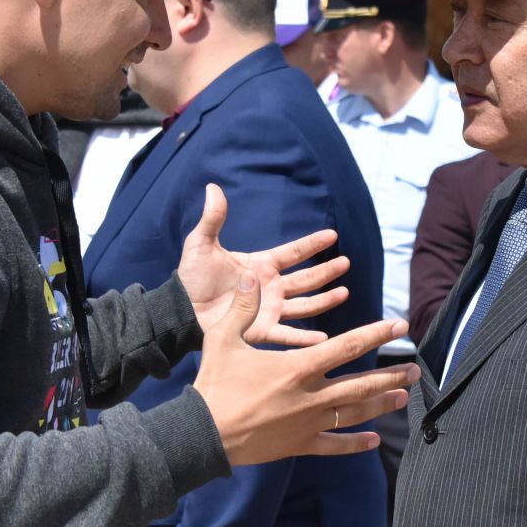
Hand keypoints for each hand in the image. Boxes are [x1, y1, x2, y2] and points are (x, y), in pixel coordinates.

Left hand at [179, 184, 352, 345]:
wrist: (180, 310)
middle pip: (306, 278)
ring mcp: (269, 310)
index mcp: (261, 266)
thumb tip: (213, 186)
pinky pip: (287, 335)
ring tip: (344, 293)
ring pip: (304, 305)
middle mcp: (270, 288)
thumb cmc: (191, 278)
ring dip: (324, 300)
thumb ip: (213, 218)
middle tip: (346, 263)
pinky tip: (324, 338)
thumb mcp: (201, 244)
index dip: (312, 244)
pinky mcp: (261, 331)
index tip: (333, 235)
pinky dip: (305, 339)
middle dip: (326, 271)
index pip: (293, 252)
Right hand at [194, 268, 417, 465]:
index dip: (376, 334)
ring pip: (355, 413)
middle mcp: (312, 395)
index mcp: (299, 367)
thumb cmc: (215, 385)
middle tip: (414, 369)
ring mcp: (309, 423)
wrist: (204, 434)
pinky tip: (373, 441)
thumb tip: (248, 278)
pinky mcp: (300, 444)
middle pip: (362, 384)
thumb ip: (242, 309)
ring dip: (382, 404)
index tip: (399, 326)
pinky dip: (355, 443)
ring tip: (404, 397)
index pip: (347, 346)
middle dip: (390, 375)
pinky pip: (334, 444)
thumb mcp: (224, 340)